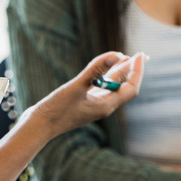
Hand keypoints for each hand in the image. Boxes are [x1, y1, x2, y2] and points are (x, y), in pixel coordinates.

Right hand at [28, 51, 144, 138]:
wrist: (39, 126)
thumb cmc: (56, 109)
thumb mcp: (76, 87)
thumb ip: (96, 70)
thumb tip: (117, 55)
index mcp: (106, 106)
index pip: (130, 87)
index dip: (137, 71)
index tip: (140, 55)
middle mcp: (103, 106)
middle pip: (124, 87)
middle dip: (132, 70)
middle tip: (141, 54)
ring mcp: (93, 105)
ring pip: (111, 86)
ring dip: (119, 71)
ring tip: (126, 57)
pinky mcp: (83, 102)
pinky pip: (99, 87)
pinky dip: (104, 75)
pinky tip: (104, 67)